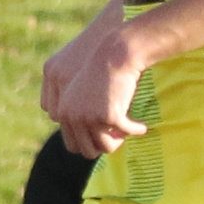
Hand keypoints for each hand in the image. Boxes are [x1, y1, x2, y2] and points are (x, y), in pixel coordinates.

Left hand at [40, 7, 146, 158]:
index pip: (72, 144)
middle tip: (119, 137)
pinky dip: (136, 130)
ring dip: (119, 142)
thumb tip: (92, 141)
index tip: (105, 136)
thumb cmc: (102, 69)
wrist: (113, 53)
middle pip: (86, 150)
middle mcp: (69, 116)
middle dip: (104, 146)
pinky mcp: (107, 116)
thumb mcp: (83, 91)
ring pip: (105, 147)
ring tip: (128, 132)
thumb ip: (81, 112)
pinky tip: (142, 127)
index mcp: (61, 110)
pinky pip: (125, 134)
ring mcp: (87, 117)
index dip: (90, 144)